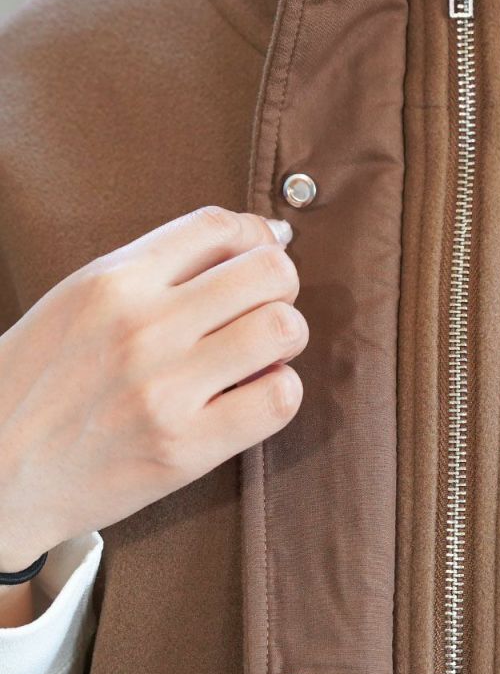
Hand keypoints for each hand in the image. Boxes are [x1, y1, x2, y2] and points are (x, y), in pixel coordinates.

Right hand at [0, 206, 305, 571]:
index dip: (256, 238)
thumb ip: (159, 266)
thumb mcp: (81, 300)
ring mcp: (165, 388)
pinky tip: (254, 396)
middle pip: (268, 270)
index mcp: (114, 280)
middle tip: (263, 310)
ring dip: (285, 339)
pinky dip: (280, 391)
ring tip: (259, 357)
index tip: (255, 261)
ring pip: (283, 328)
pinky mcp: (185, 448)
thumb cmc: (41, 382)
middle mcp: (143, 326)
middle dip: (281, 287)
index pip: (221, 225)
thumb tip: (257, 234)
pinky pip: (278, 398)